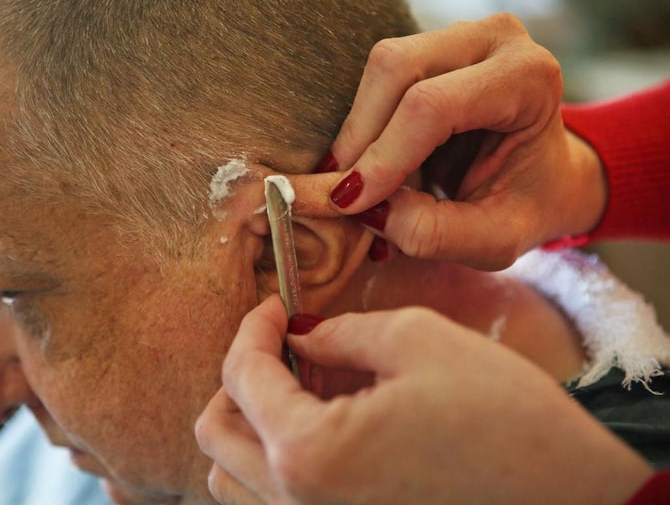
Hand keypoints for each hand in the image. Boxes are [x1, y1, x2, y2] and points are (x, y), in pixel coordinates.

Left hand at [195, 295, 650, 504]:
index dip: (252, 328)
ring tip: (302, 387)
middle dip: (239, 376)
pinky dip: (276, 460)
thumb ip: (341, 332)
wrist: (575, 498)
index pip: (241, 376)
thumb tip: (302, 335)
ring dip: (250, 423)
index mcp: (309, 454)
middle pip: (216, 435)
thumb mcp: (418, 342)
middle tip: (282, 344)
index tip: (275, 306)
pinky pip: (271, 503)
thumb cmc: (505, 420)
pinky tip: (325, 427)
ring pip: (232, 478)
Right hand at [293, 13, 605, 269]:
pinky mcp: (431, 44)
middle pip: (397, 68)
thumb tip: (369, 211)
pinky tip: (367, 163)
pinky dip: (362, 124)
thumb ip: (435, 233)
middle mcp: (496, 39)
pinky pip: (377, 76)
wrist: (548, 176)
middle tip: (343, 193)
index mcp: (529, 79)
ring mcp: (461, 34)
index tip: (350, 204)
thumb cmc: (528, 205)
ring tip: (359, 182)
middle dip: (360, 136)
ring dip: (358, 131)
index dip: (384, 155)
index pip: (433, 106)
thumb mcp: (494, 239)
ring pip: (380, 67)